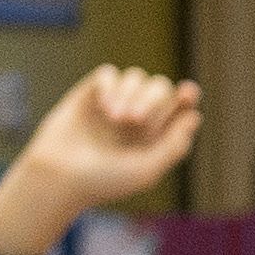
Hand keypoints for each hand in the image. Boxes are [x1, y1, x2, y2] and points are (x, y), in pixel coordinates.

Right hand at [0, 65, 205, 254]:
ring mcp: (114, 103)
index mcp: (155, 137)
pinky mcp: (91, 93)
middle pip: (160, 88)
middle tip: (135, 119)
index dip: (187, 96)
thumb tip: (195, 116)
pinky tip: (103, 107)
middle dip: (153, 98)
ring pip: (136, 77)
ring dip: (130, 94)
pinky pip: (108, 73)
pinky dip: (110, 86)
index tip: (187, 93)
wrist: (59, 176)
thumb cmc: (103, 181)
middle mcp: (137, 118)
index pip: (179, 108)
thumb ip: (173, 146)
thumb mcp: (146, 170)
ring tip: (115, 118)